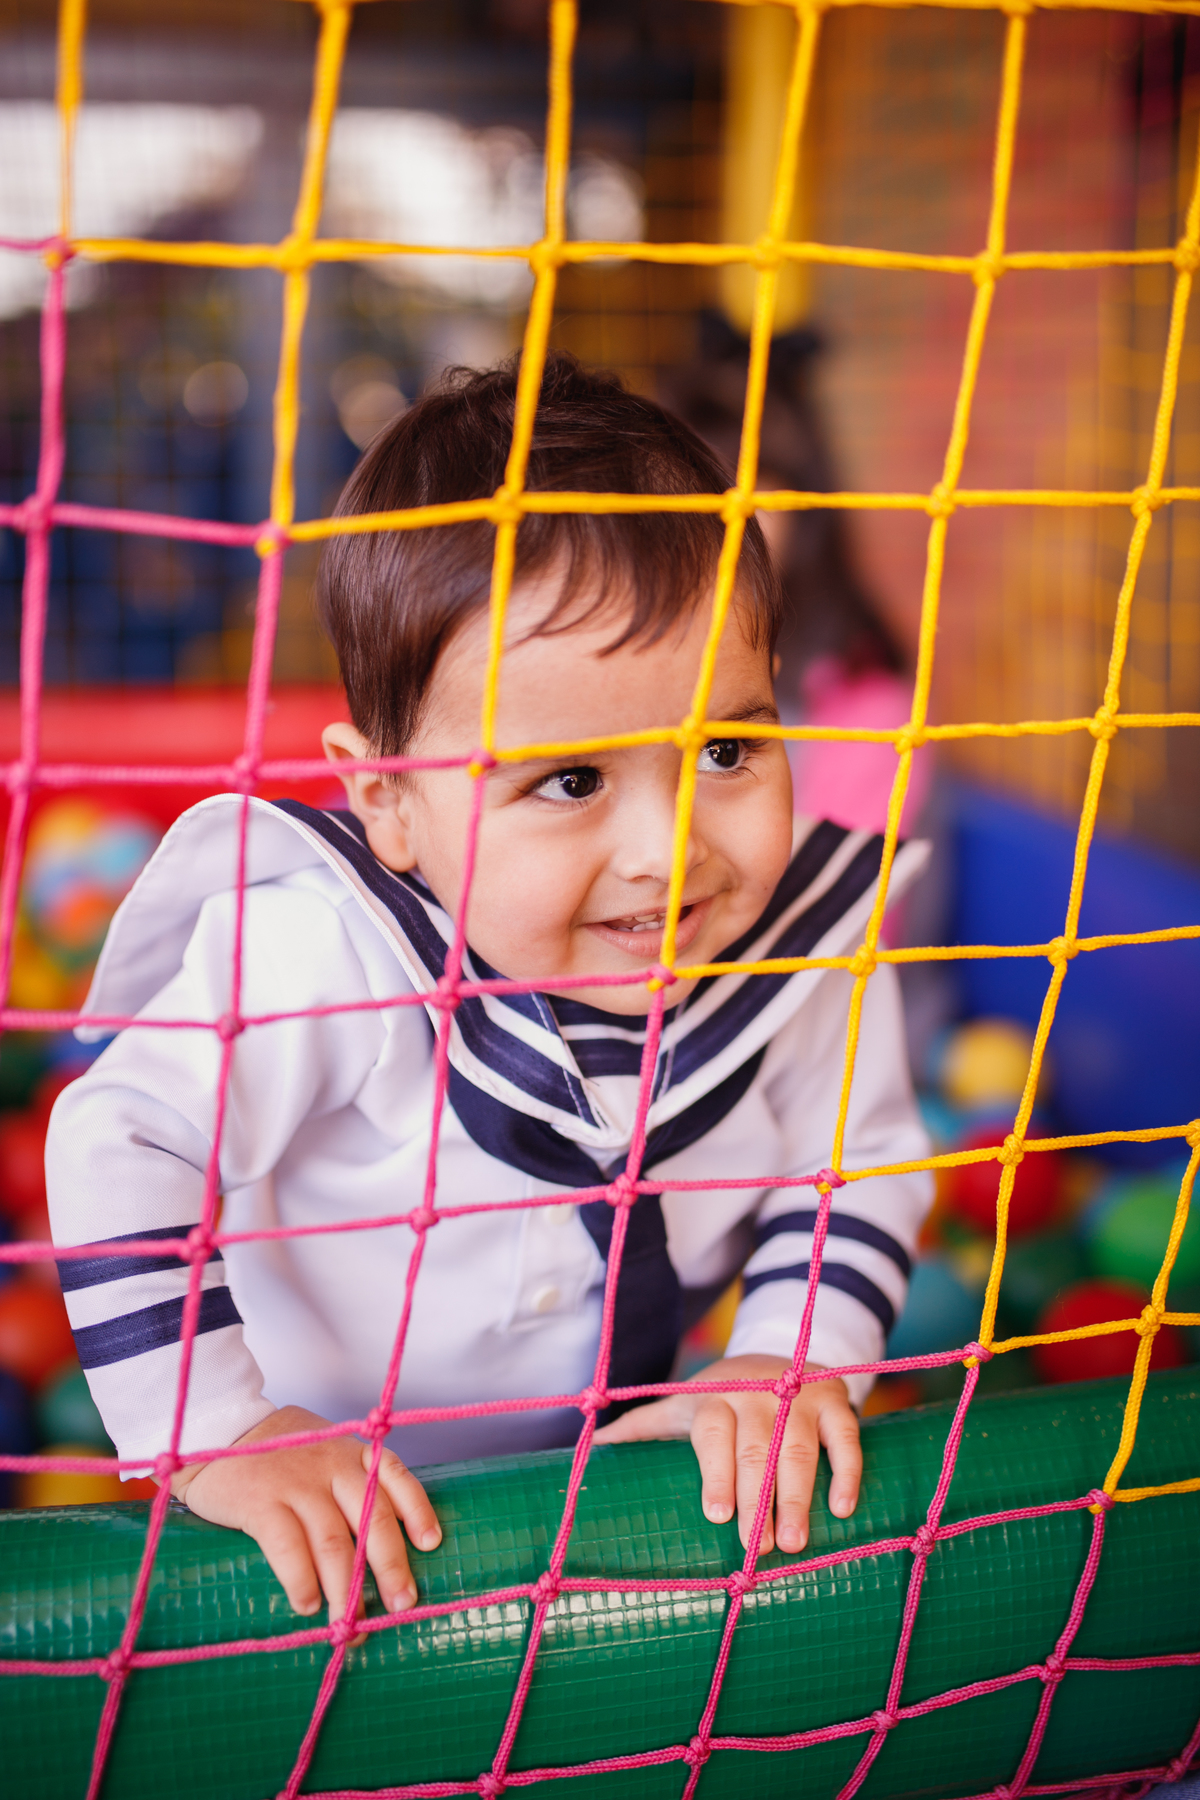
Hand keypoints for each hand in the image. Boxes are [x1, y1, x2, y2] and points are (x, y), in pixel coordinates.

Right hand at [169, 1406, 441, 1625]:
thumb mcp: (322, 1452)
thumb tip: (378, 1546)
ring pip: (333, 1542)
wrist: (217, 1431)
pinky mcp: (260, 1501)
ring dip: (346, 1589)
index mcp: (351, 1452)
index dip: (417, 1510)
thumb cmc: (277, 1453)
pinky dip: (301, 1580)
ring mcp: (296, 1482)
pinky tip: (307, 1604)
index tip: (431, 1544)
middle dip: (390, 1566)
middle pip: (371, 1518)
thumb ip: (348, 1484)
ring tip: (351, 1623)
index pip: (395, 1476)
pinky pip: (288, 1547)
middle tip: (402, 1605)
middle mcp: (331, 1464)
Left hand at [593, 1355, 860, 1553]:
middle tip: (758, 1547)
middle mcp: (757, 1394)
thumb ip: (642, 1429)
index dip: (716, 1473)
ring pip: (800, 1448)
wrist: (781, 1355)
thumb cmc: (722, 1398)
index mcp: (714, 1398)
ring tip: (794, 1543)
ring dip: (798, 1496)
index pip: (713, 1434)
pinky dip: (846, 1472)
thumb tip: (588, 1452)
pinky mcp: (836, 1402)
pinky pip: (846, 1438)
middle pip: (756, 1448)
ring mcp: (800, 1397)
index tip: (716, 1515)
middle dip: (758, 1498)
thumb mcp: (681, 1407)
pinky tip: (843, 1508)